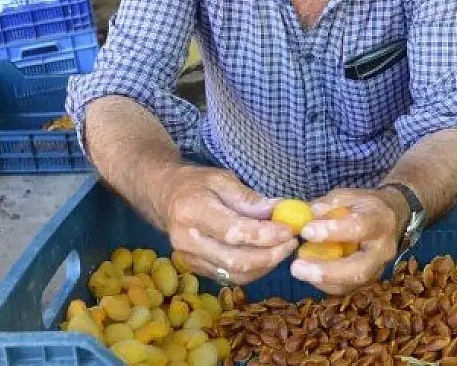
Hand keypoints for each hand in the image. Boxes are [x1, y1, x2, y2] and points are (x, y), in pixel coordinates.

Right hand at [159, 165, 297, 284]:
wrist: (164, 197)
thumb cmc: (196, 184)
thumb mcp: (221, 179)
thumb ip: (249, 197)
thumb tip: (280, 211)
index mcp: (192, 212)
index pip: (234, 231)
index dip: (265, 235)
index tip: (289, 230)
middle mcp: (187, 240)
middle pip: (235, 260)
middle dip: (271, 255)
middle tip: (291, 243)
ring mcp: (189, 259)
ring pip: (235, 274)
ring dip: (266, 265)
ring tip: (283, 249)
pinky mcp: (196, 269)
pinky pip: (230, 277)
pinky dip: (253, 270)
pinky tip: (267, 256)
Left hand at [290, 188, 405, 294]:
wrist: (390, 219)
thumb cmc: (364, 206)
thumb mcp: (349, 196)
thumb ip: (328, 204)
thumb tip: (307, 216)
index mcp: (380, 220)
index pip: (359, 227)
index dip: (332, 231)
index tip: (306, 231)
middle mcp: (383, 249)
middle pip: (359, 268)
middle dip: (326, 270)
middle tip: (297, 266)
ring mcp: (377, 268)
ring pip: (351, 283)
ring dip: (321, 280)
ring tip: (299, 269)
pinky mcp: (368, 280)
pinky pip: (346, 288)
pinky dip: (324, 283)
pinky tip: (309, 273)